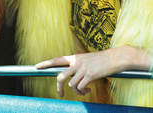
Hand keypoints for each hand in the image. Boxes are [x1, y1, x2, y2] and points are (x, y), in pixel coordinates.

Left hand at [36, 46, 150, 96]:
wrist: (116, 58)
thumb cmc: (102, 60)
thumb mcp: (87, 60)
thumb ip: (78, 66)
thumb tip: (71, 78)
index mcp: (75, 57)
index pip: (57, 60)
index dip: (46, 63)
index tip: (36, 66)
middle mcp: (77, 62)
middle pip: (60, 76)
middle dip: (58, 88)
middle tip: (60, 95)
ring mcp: (83, 69)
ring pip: (71, 85)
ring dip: (76, 91)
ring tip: (83, 90)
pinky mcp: (90, 75)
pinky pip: (80, 87)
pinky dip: (83, 91)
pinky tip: (88, 89)